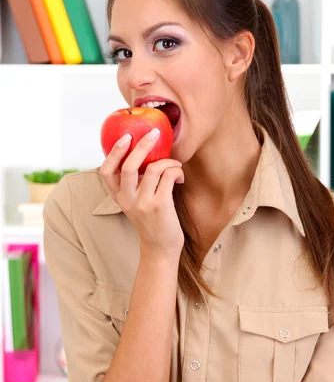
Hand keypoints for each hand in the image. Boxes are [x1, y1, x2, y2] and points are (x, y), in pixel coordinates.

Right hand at [99, 130, 184, 256]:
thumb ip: (135, 184)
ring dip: (168, 161)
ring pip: (153, 168)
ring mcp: (143, 203)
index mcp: (119, 197)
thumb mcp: (136, 203)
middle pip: (128, 165)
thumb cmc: (152, 221)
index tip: (125, 138)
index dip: (114, 152)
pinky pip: (168, 176)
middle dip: (142, 145)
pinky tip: (180, 175)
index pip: (106, 171)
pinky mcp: (160, 205)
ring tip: (176, 164)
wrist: (161, 247)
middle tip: (154, 133)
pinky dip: (176, 170)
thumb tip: (144, 154)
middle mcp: (128, 200)